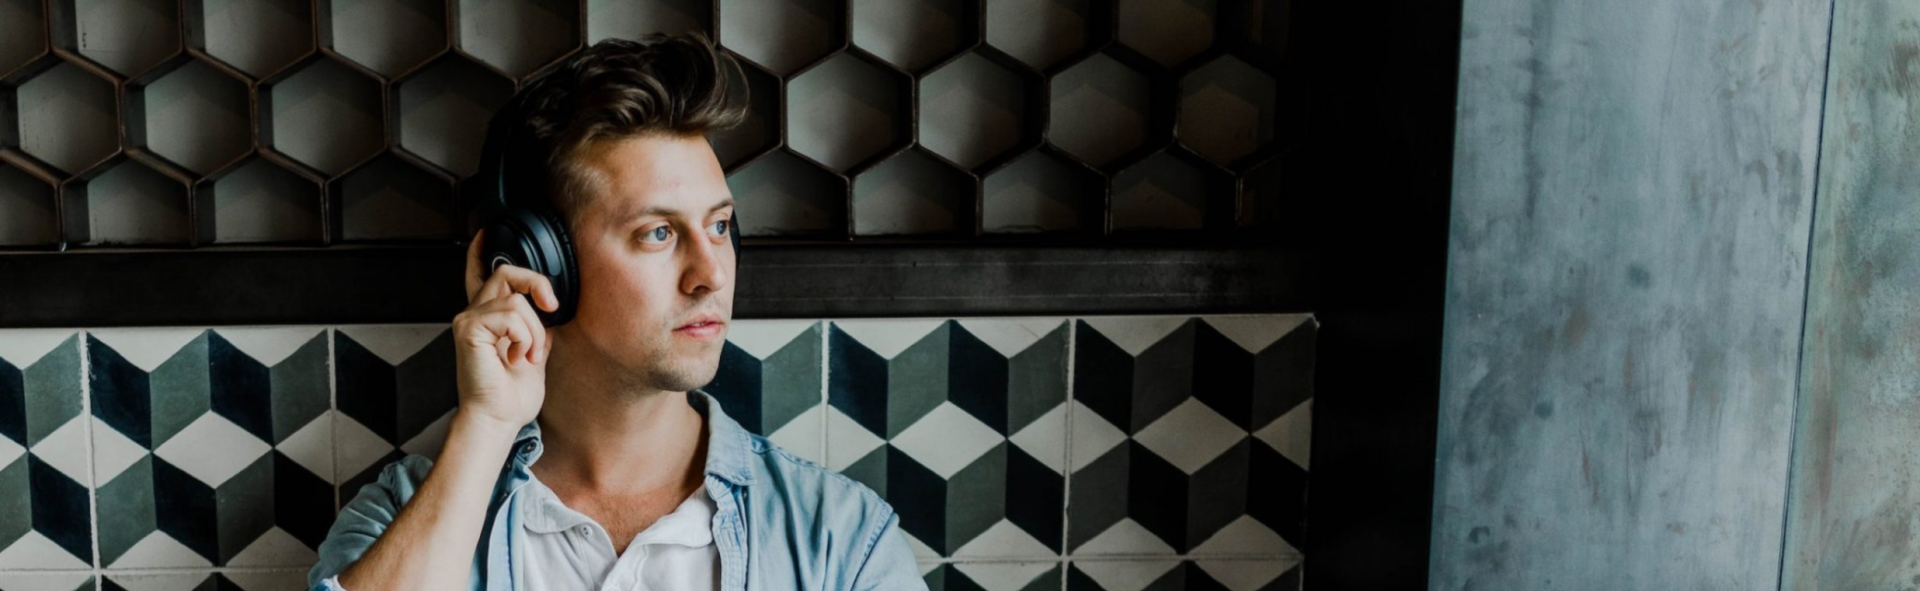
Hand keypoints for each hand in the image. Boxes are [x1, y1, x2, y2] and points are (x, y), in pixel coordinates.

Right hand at [453, 230, 557, 434]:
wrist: (498, 419)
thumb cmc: (510, 395)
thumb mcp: (533, 352)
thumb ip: (535, 328)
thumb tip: (547, 311)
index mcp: (488, 319)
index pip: (481, 276)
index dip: (482, 252)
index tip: (487, 233)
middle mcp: (474, 314)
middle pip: (506, 272)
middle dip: (537, 284)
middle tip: (551, 307)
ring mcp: (468, 320)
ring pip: (516, 300)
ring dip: (534, 331)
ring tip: (528, 355)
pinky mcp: (468, 329)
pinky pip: (511, 315)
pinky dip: (524, 336)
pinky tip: (517, 356)